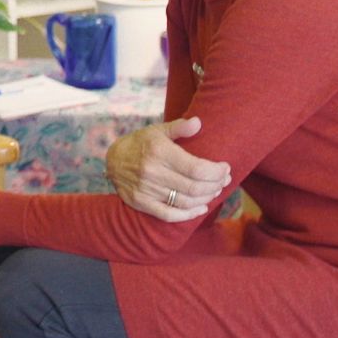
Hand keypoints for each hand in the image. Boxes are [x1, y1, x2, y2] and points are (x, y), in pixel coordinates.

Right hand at [106, 117, 231, 221]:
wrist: (112, 160)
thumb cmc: (140, 143)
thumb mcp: (157, 130)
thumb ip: (179, 127)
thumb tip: (198, 122)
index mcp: (158, 151)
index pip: (196, 168)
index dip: (216, 172)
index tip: (225, 168)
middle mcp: (152, 172)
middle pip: (194, 187)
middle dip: (215, 185)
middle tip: (224, 180)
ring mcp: (146, 190)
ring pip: (185, 201)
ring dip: (206, 198)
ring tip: (215, 191)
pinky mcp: (141, 203)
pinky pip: (170, 214)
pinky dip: (189, 215)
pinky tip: (201, 208)